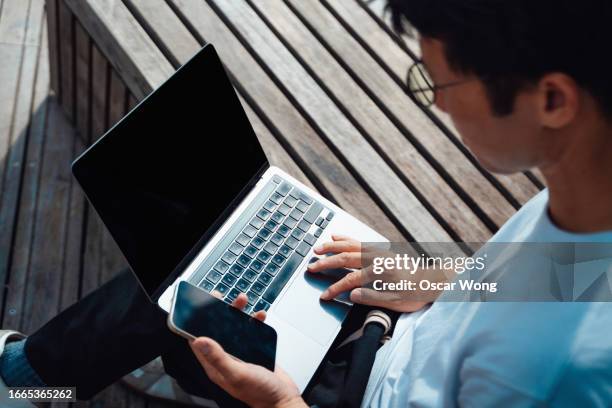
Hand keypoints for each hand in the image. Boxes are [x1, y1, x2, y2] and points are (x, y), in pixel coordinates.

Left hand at [192, 292, 305, 407]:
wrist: (284, 400)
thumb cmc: (261, 394)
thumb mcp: (237, 374)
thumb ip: (218, 357)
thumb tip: (199, 340)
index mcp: (215, 366)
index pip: (199, 340)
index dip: (197, 322)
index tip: (201, 305)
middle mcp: (226, 359)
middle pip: (217, 330)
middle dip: (220, 312)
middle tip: (223, 298)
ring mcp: (241, 354)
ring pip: (235, 328)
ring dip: (238, 313)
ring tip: (243, 302)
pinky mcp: (255, 351)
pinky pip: (251, 331)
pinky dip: (254, 321)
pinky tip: (259, 316)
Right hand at [307, 235, 432, 311]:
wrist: (432, 281)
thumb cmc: (415, 293)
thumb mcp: (395, 302)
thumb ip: (371, 297)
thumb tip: (351, 294)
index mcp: (379, 272)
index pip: (350, 280)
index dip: (335, 288)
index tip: (324, 295)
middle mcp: (376, 258)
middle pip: (345, 258)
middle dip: (326, 263)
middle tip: (311, 267)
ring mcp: (377, 252)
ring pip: (349, 246)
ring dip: (332, 247)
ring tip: (317, 248)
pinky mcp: (379, 250)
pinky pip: (357, 241)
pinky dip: (345, 238)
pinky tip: (336, 236)